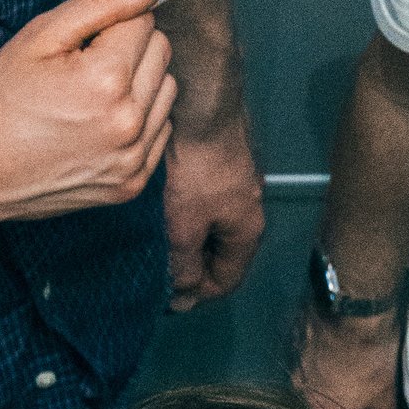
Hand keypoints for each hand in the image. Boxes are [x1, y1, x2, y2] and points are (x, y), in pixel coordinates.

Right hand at [0, 0, 176, 223]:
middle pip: (161, 52)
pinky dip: (140, 118)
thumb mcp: (41, 36)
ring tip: (92, 92)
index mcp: (106, 80)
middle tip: (81, 62)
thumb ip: (104, 1)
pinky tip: (100, 121)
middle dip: (128, 46)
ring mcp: (132, 158)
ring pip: (167, 91)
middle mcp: (128, 122)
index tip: (79, 36)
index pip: (144, 20)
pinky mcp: (131, 183)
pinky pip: (160, 131)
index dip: (110, 19)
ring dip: (140, 81)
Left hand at [162, 111, 266, 309]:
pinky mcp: (222, 167)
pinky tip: (165, 212)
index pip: (228, 280)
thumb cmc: (197, 168)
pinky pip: (208, 206)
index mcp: (248, 231)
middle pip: (222, 256)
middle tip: (161, 275)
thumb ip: (185, 265)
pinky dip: (190, 217)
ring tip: (159, 245)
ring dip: (190, 243)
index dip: (199, 296)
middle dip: (194, 270)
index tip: (169, 300)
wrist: (202, 108)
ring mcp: (238, 187)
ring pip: (213, 229)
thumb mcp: (185, 227)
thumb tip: (184, 296)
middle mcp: (249, 210)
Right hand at [289, 306, 401, 408]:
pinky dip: (319, 359)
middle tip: (362, 389)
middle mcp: (298, 396)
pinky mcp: (291, 341)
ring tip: (350, 366)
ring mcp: (292, 366)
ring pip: (311, 383)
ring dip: (328, 381)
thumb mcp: (385, 397)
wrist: (351, 306)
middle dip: (340, 405)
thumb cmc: (372, 357)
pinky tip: (337, 347)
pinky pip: (305, 358)